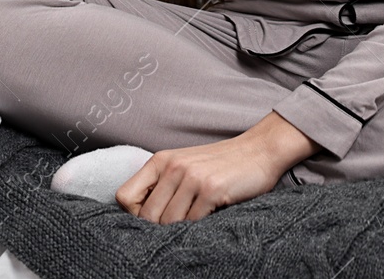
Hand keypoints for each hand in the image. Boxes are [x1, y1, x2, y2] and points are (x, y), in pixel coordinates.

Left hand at [116, 112, 316, 223]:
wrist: (259, 150)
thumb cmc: (220, 164)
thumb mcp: (185, 165)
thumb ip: (163, 185)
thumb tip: (142, 218)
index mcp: (161, 161)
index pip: (124, 197)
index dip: (134, 216)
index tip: (153, 221)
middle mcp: (172, 167)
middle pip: (146, 216)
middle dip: (158, 230)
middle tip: (176, 231)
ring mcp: (192, 178)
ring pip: (168, 223)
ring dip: (179, 232)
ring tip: (193, 226)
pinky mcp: (212, 190)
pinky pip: (193, 222)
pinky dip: (198, 230)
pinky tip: (208, 222)